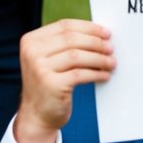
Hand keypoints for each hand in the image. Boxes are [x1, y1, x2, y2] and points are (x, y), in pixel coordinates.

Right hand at [14, 19, 114, 142]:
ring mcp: (39, 69)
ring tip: (111, 62)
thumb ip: (66, 44)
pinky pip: (80, 74)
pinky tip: (104, 75)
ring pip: (77, 56)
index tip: (105, 32)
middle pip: (72, 39)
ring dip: (99, 58)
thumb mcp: (49, 58)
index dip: (88, 28)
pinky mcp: (51, 85)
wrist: (36, 115)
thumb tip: (100, 34)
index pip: (64, 26)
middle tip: (110, 48)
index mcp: (31, 41)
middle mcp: (32, 52)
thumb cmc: (49, 83)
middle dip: (95, 42)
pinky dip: (96, 73)